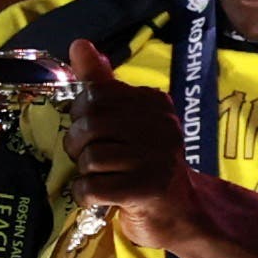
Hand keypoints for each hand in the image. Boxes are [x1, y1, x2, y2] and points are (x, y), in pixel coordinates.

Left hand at [63, 38, 201, 248]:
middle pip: (91, 123)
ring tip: (103, 178)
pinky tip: (101, 197)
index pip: (96, 94)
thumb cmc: (145, 164)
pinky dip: (86, 195)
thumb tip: (79, 44)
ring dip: (85, 174)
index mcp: (154, 102)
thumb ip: (103, 83)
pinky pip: (92, 187)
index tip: (95, 132)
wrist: (178, 213)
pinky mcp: (147, 189)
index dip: (82, 115)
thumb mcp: (127, 119)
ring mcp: (156, 157)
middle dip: (78, 145)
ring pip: (90, 157)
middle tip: (89, 159)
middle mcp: (160, 124)